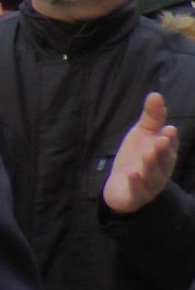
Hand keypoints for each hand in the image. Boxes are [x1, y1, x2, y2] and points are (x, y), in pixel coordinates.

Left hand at [105, 92, 180, 214]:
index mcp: (164, 153)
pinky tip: (132, 174)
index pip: (169, 144)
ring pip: (153, 175)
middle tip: (162, 138)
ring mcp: (150, 183)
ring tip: (148, 153)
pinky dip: (136, 183)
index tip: (167, 128)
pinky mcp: (137, 195)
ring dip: (151, 165)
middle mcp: (161, 169)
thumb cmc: (136, 157)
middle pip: (164, 160)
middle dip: (164, 149)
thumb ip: (151, 118)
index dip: (169, 137)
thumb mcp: (142, 134)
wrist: (121, 186)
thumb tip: (155, 94)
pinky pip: (138, 190)